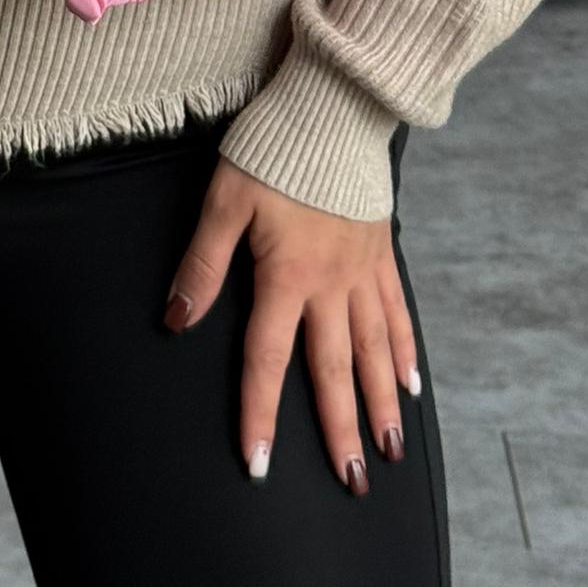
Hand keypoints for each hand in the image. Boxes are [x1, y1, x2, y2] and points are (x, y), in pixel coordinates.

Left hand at [163, 157, 420, 488]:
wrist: (335, 102)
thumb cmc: (273, 146)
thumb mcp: (224, 198)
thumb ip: (203, 263)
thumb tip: (177, 319)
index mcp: (287, 274)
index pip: (267, 359)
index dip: (260, 414)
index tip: (260, 466)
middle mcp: (331, 282)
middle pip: (333, 369)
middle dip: (340, 430)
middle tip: (351, 484)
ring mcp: (362, 268)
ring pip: (373, 350)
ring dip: (380, 404)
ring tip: (388, 451)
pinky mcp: (381, 249)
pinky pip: (396, 311)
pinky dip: (404, 350)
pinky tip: (410, 385)